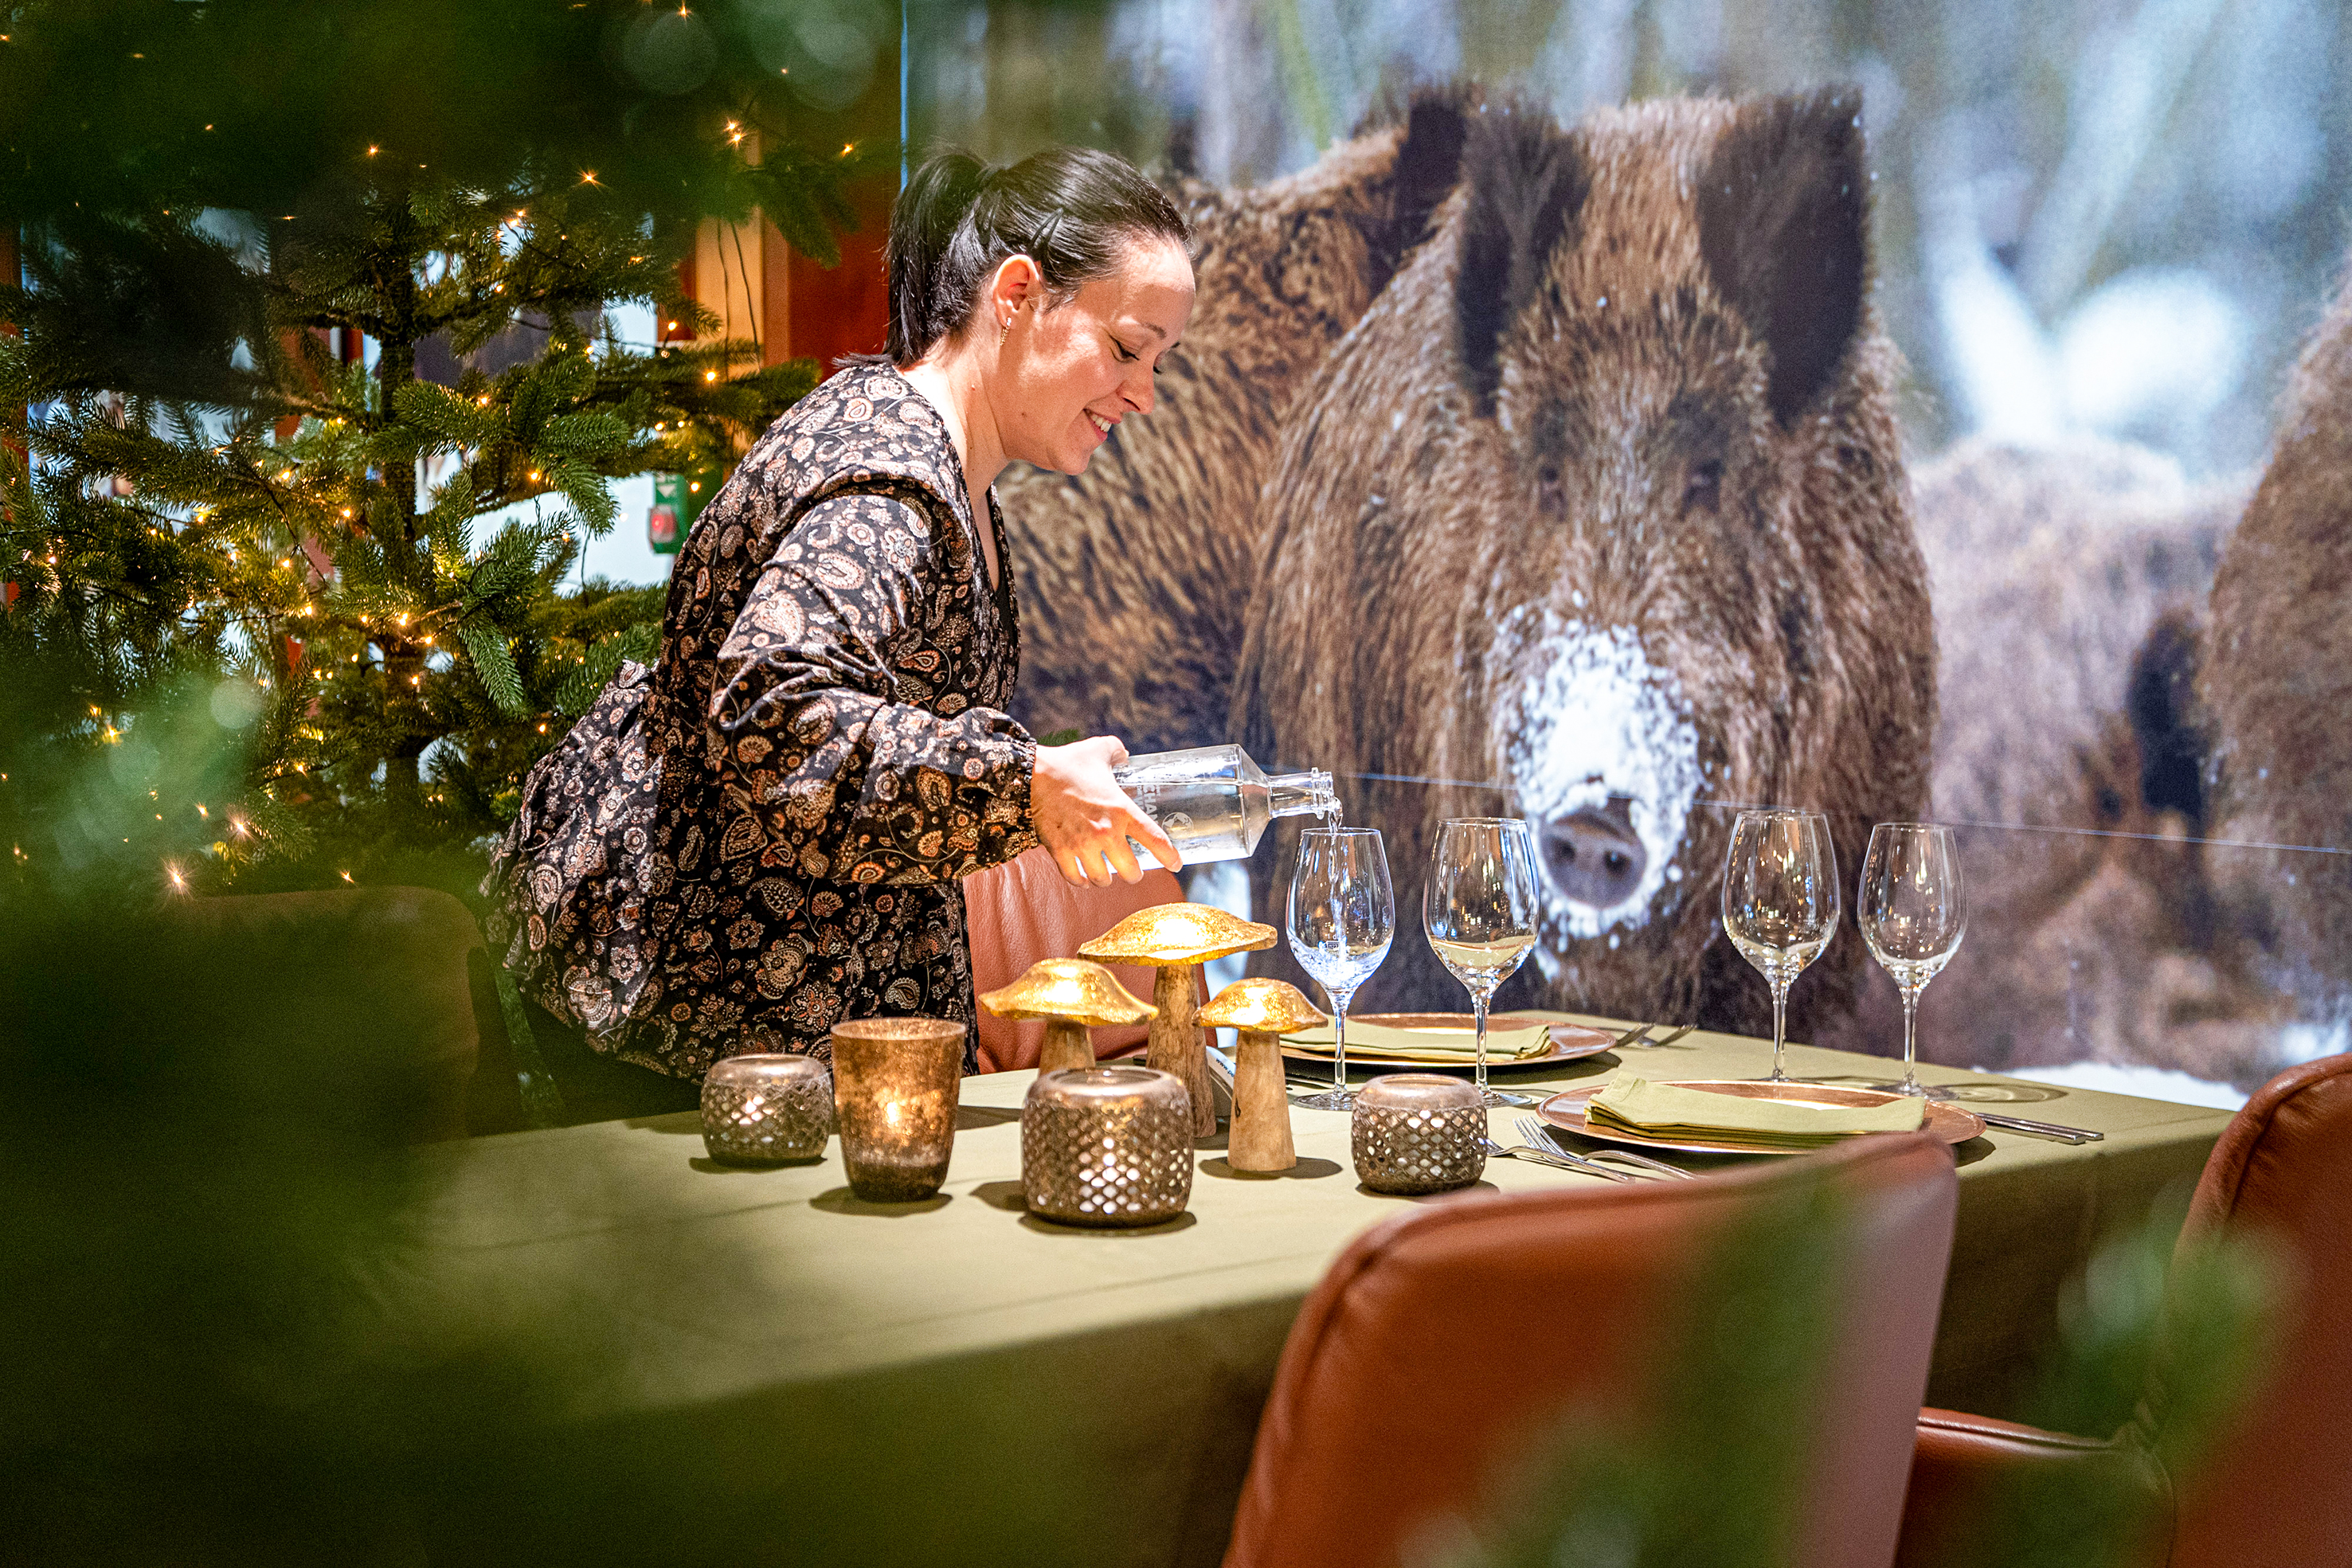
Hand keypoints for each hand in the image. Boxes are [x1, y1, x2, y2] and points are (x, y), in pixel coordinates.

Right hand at [1030, 735, 1180, 885]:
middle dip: (1134, 874)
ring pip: (1102, 879)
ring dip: (1106, 879)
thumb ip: (1117, 751)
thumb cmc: (1068, 763)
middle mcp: (1105, 832)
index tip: (1176, 865)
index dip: (1169, 856)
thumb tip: (1125, 756)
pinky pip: (1075, 878)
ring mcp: (1082, 845)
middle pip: (1130, 871)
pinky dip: (1081, 881)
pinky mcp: (1060, 852)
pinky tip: (1084, 878)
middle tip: (1133, 871)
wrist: (1031, 776)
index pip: (1154, 839)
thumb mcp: (1099, 750)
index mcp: (1121, 809)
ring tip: (1106, 875)